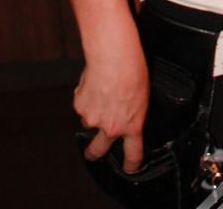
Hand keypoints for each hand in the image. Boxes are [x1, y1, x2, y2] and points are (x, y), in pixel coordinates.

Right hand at [75, 42, 149, 172]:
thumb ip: (133, 113)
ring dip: (93, 113)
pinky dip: (86, 98)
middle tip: (93, 152)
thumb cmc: (132, 70)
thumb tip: (127, 115)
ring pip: (89, 121)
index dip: (130, 164)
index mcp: (132, 126)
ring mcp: (93, 119)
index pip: (132, 154)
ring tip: (102, 91)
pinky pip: (82, 105)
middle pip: (98, 151)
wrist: (113, 56)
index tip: (128, 167)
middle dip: (94, 154)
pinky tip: (95, 84)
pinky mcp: (80, 106)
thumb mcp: (143, 96)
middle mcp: (111, 127)